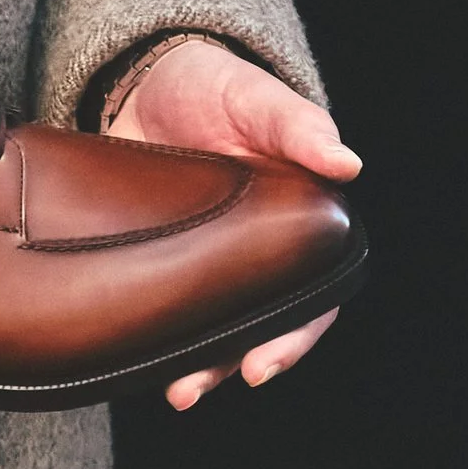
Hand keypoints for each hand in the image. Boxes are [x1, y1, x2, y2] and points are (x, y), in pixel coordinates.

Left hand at [107, 39, 362, 411]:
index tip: (259, 366)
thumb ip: (300, 128)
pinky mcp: (151, 256)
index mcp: (295, 226)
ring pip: (200, 324)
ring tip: (165, 388)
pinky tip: (121, 350)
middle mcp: (251, 255)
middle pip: (250, 326)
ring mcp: (200, 261)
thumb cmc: (220, 87)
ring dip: (184, 360)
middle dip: (225, 363)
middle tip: (189, 390)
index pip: (308, 298)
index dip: (290, 338)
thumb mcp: (259, 100)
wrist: (147, 79)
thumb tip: (347, 163)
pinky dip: (141, 328)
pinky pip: (152, 302)